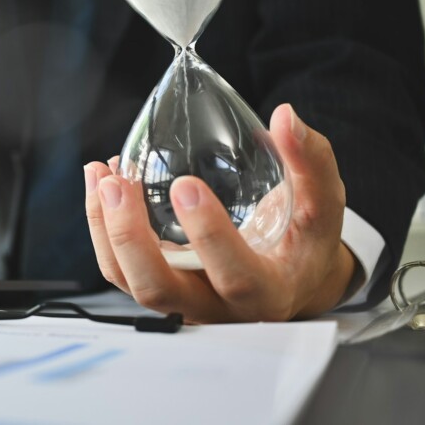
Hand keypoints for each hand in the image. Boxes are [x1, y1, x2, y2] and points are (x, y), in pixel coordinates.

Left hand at [84, 103, 356, 322]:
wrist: (291, 277)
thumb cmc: (306, 238)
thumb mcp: (322, 201)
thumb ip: (310, 160)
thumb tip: (284, 117)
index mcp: (266, 291)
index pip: (235, 276)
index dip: (208, 234)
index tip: (186, 184)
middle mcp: (217, 307)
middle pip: (160, 290)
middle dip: (131, 238)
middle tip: (119, 183)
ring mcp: (183, 301)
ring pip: (129, 281)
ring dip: (105, 230)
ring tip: (102, 175)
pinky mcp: (160, 288)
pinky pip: (120, 269)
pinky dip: (102, 228)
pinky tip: (102, 184)